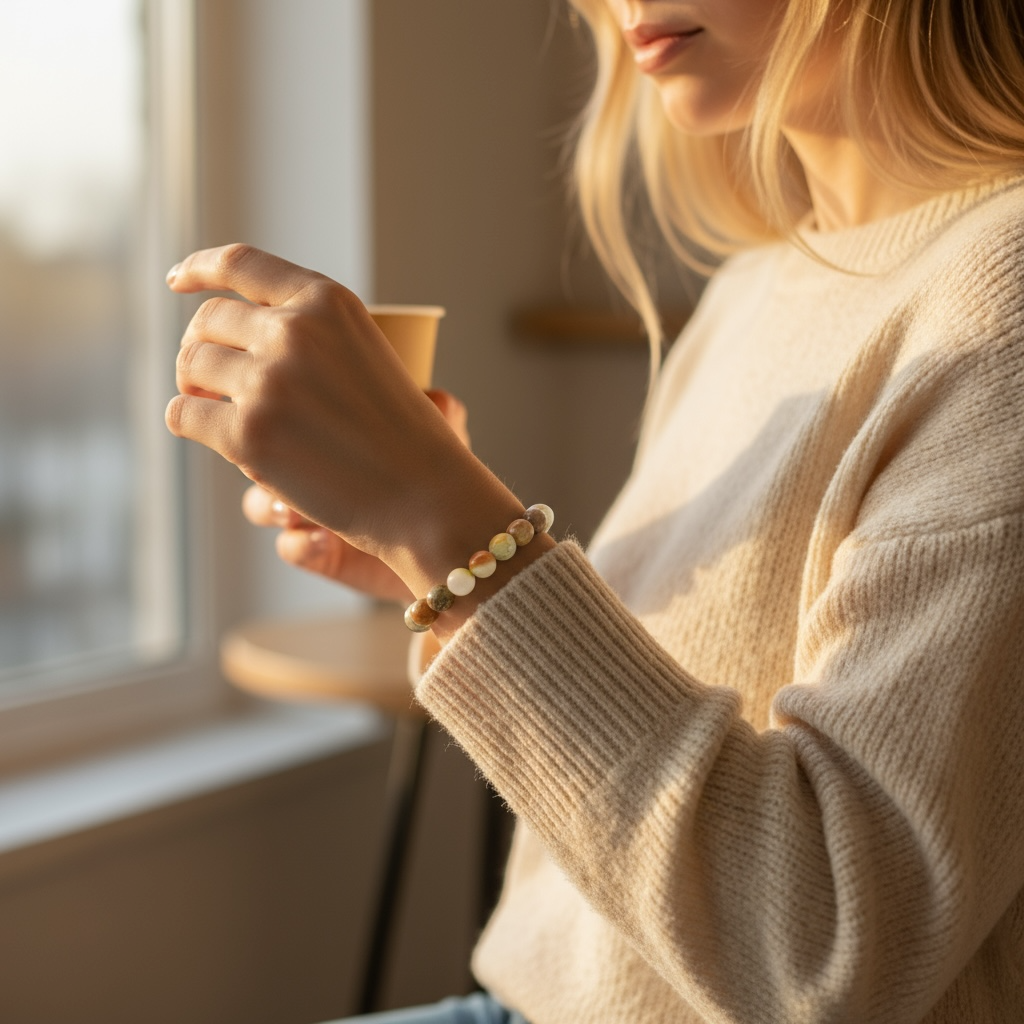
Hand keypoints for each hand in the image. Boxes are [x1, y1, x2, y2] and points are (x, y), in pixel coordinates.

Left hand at [165, 244, 540, 620]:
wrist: (423, 494)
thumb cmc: (402, 434)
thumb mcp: (366, 355)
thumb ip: (314, 334)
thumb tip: (239, 334)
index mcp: (326, 302)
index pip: (241, 264)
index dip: (199, 267)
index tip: (177, 280)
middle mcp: (293, 331)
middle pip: (207, 321)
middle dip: (198, 347)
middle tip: (204, 378)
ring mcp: (268, 381)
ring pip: (190, 367)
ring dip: (191, 386)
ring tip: (208, 406)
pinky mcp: (248, 433)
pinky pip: (183, 416)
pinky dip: (186, 423)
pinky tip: (202, 432)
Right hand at [241, 391, 470, 602]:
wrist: (451, 536)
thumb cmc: (439, 476)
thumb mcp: (447, 436)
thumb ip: (441, 409)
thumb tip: (437, 394)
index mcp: (327, 423)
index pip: (282, 404)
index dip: (283, 406)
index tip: (308, 412)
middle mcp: (310, 464)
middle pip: (255, 448)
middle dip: (266, 452)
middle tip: (290, 455)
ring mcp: (309, 511)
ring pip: (258, 503)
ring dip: (274, 503)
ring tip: (300, 505)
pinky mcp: (321, 553)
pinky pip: (290, 547)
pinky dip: (303, 543)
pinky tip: (325, 539)